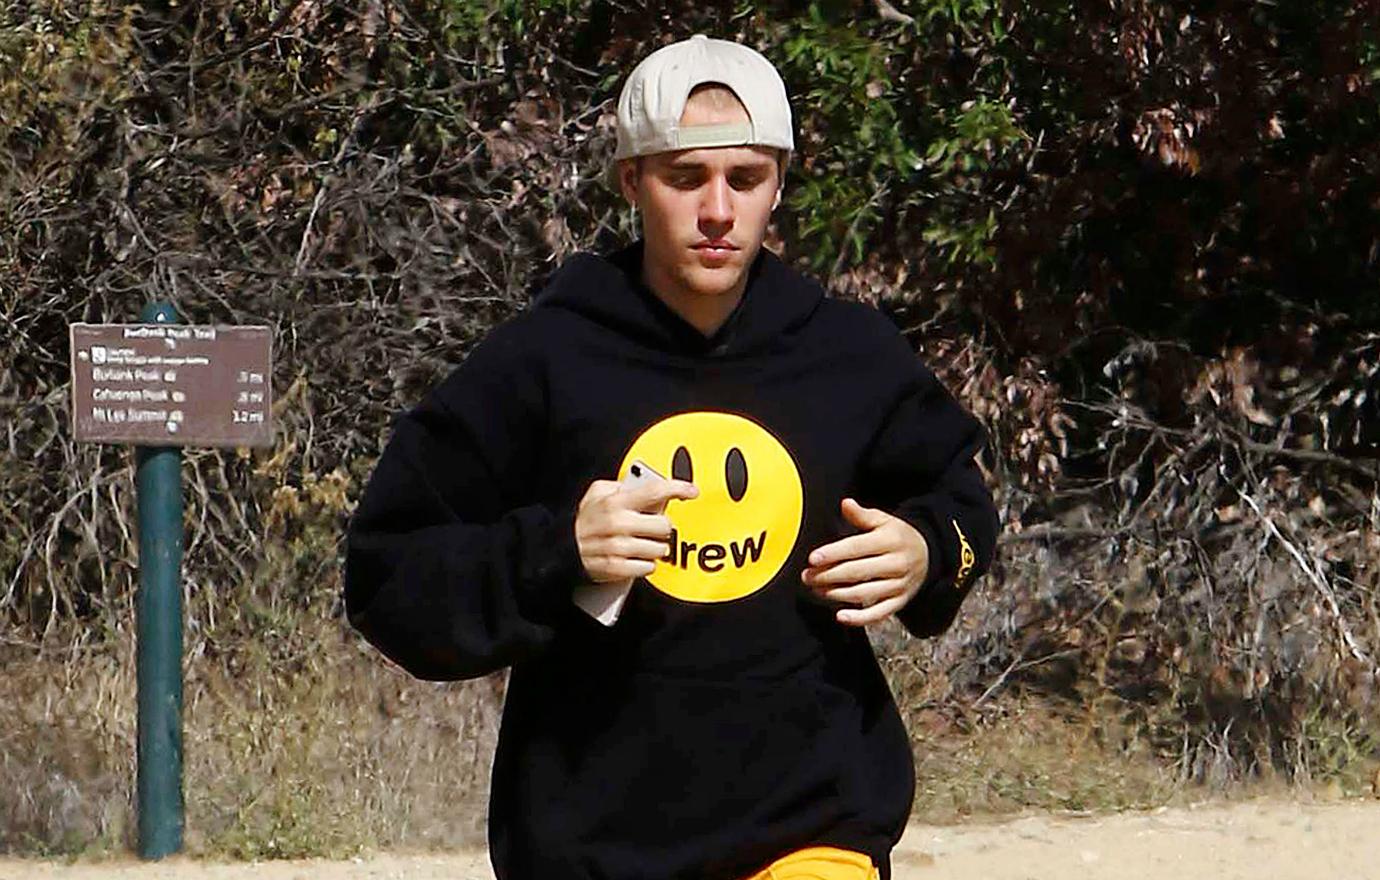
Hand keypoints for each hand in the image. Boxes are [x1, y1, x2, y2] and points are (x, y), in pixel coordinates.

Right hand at [574, 476, 697, 584]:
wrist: (564, 549)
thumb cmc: (585, 521)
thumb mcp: (596, 493)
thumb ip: (620, 486)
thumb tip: (643, 483)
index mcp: (616, 502)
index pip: (654, 491)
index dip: (677, 488)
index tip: (691, 491)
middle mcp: (619, 523)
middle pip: (664, 525)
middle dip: (661, 527)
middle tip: (651, 528)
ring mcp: (619, 547)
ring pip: (660, 549)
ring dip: (655, 548)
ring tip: (641, 544)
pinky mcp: (618, 568)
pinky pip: (648, 567)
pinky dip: (646, 564)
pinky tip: (635, 558)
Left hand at [799, 497, 929, 625]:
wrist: (928, 555)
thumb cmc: (898, 536)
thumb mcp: (884, 521)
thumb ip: (862, 515)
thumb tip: (845, 504)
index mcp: (890, 540)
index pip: (857, 547)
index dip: (833, 553)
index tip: (813, 559)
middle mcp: (895, 564)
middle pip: (856, 572)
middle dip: (828, 576)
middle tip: (807, 577)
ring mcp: (898, 585)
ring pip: (864, 594)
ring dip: (837, 595)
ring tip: (817, 590)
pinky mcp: (899, 602)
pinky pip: (879, 614)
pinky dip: (859, 618)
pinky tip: (841, 616)